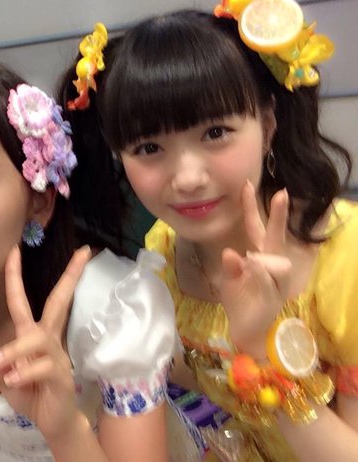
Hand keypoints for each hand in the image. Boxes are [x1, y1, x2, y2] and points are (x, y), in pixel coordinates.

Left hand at [0, 245, 90, 441]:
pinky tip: (11, 381)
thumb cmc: (31, 392)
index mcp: (34, 334)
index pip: (24, 300)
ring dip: (13, 350)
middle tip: (81, 253)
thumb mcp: (11, 375)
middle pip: (59, 302)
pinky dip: (24, 372)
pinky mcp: (61, 376)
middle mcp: (48, 339)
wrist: (54, 422)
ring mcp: (57, 356)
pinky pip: (42, 367)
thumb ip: (6, 362)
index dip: (17, 275)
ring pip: (38, 339)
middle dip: (69, 277)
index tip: (15, 249)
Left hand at [220, 181, 290, 358]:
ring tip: (249, 266)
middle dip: (279, 215)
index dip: (251, 207)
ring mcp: (276, 280)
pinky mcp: (273, 295)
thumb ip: (232, 266)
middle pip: (276, 237)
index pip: (257, 228)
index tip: (247, 184)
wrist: (246, 329)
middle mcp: (271, 265)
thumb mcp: (229, 280)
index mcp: (260, 257)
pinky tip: (252, 267)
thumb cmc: (240, 301)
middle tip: (282, 193)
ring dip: (259, 261)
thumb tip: (231, 252)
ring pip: (273, 261)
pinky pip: (267, 278)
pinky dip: (258, 272)